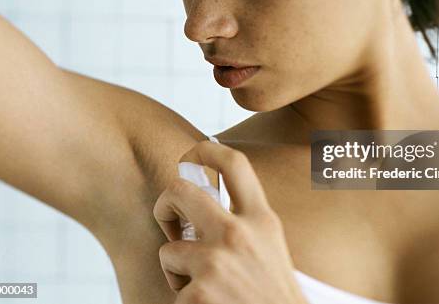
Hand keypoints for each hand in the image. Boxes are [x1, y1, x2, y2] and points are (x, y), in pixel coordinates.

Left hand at [153, 139, 307, 303]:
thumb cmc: (273, 295)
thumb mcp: (269, 247)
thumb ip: (244, 222)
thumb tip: (203, 199)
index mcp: (261, 219)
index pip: (233, 164)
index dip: (205, 150)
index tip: (190, 155)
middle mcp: (239, 234)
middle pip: (180, 191)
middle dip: (165, 204)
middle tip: (170, 223)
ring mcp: (216, 263)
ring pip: (169, 250)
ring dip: (177, 271)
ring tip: (203, 287)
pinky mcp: (198, 292)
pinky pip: (173, 288)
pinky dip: (183, 300)